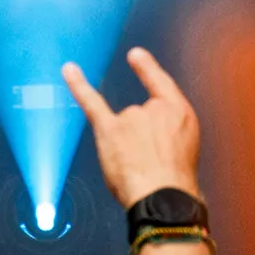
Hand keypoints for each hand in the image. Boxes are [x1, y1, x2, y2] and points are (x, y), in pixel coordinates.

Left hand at [62, 46, 200, 209]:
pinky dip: (78, 85)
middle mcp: (155, 108)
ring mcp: (131, 117)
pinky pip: (91, 102)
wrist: (165, 199)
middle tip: (153, 169)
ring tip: (140, 173)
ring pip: (121, 128)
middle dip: (141, 143)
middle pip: (139, 117)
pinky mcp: (109, 129)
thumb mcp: (186, 153)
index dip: (147, 70)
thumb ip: (167, 138)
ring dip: (126, 149)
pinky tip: (68, 70)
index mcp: (180, 113)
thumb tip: (149, 144)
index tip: (134, 55)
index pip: (162, 85)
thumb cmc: (177, 185)